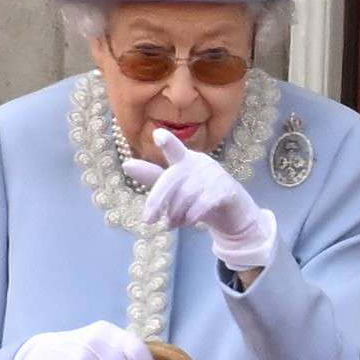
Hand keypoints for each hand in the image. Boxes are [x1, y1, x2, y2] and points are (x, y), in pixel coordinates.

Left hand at [123, 128, 275, 269]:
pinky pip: (203, 204)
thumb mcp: (174, 188)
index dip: (168, 142)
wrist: (232, 213)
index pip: (175, 149)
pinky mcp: (227, 190)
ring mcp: (216, 175)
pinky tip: (188, 223)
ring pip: (186, 195)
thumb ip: (153, 177)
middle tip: (148, 221)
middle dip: (157, 201)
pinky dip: (191, 216)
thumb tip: (127, 165)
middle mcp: (201, 163)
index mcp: (186, 159)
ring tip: (172, 225)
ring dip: (175, 214)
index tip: (158, 135)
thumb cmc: (199, 196)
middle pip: (172, 180)